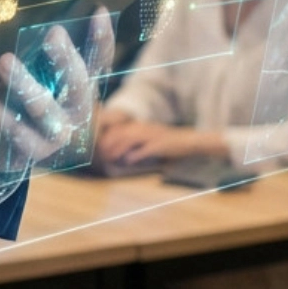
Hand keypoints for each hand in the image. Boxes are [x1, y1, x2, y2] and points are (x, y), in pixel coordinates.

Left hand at [0, 8, 113, 173]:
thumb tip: (46, 26)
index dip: (101, 40)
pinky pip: (10, 126)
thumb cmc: (24, 95)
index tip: (99, 11)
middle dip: (66, 59)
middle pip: (78, 85)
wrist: (6, 145)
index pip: (99, 62)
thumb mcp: (37, 73)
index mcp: (83, 87)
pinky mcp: (32, 149)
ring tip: (4, 60)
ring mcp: (58, 134)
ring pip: (42, 107)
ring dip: (23, 82)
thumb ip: (44, 56)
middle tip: (54, 33)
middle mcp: (77, 112)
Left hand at [93, 117, 226, 168]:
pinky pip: (145, 149)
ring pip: (129, 141)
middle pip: (120, 134)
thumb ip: (137, 144)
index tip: (99, 147)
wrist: (189, 140)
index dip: (107, 138)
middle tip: (101, 155)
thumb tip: (124, 155)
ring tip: (110, 159)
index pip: (119, 129)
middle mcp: (144, 129)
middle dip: (109, 144)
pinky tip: (128, 161)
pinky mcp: (160, 145)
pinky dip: (135, 155)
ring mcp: (152, 136)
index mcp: (141, 127)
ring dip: (118, 150)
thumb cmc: (169, 142)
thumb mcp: (151, 138)